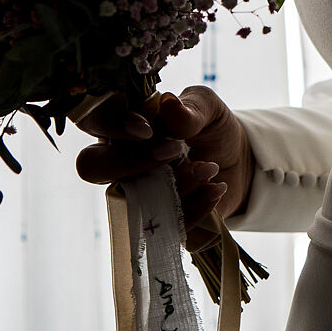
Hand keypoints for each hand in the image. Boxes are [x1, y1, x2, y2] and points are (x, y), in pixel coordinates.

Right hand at [74, 86, 254, 253]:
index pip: (95, 121)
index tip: (146, 129)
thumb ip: (190, 107)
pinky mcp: (158, 224)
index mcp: (123, 124)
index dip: (111, 126)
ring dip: (173, 186)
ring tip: (210, 168)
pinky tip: (215, 189)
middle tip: (172, 151)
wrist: (239, 163)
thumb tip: (169, 103)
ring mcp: (134, 195)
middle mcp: (118, 160)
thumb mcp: (208, 109)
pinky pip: (164, 226)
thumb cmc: (211, 128)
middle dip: (129, 162)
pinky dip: (193, 209)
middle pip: (92, 166)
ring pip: (129, 200)